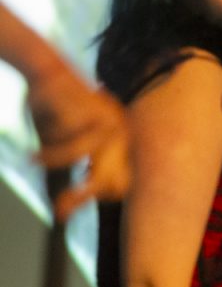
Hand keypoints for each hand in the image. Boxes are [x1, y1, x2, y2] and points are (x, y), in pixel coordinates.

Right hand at [27, 62, 129, 218]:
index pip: (122, 185)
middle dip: (83, 195)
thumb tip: (61, 217)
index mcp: (120, 144)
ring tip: (34, 159)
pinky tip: (35, 145)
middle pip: (113, 180)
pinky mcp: (91, 111)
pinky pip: (66, 142)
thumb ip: (67, 180)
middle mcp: (122, 133)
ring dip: (52, 160)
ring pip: (83, 159)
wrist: (45, 70)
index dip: (97, 199)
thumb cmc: (54, 112)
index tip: (69, 207)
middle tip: (59, 207)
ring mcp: (110, 121)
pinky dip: (47, 149)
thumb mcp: (62, 149)